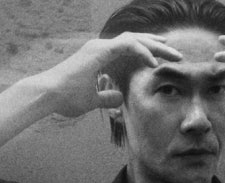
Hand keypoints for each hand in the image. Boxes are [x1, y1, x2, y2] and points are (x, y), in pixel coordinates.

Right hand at [28, 33, 182, 117]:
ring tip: (172, 54)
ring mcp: (99, 47)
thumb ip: (106, 98)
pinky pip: (127, 45)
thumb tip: (120, 98)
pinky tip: (154, 62)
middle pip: (135, 41)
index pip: (129, 48)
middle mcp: (101, 48)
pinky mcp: (99, 51)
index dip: (147, 52)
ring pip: (134, 39)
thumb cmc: (65, 99)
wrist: (48, 95)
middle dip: (157, 47)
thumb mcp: (91, 100)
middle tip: (176, 54)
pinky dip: (142, 52)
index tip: (163, 61)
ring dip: (155, 47)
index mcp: (100, 56)